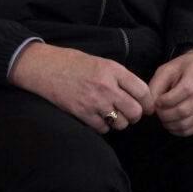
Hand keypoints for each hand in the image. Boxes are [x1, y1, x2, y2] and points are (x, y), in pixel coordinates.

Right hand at [8, 42, 152, 133]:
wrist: (44, 67)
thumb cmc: (71, 63)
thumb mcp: (100, 62)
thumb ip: (119, 77)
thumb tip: (139, 95)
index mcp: (113, 70)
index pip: (143, 91)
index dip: (148, 103)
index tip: (148, 107)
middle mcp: (106, 86)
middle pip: (135, 111)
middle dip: (135, 115)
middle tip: (129, 113)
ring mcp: (94, 101)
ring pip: (121, 123)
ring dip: (119, 122)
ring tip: (112, 115)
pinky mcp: (82, 113)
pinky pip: (103, 128)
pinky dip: (103, 126)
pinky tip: (97, 117)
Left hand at [147, 50, 192, 136]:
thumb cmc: (181, 70)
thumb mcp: (165, 70)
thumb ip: (156, 86)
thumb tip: (150, 108)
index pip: (185, 90)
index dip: (168, 99)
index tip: (158, 101)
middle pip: (186, 109)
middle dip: (166, 114)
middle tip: (157, 112)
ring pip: (189, 122)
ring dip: (171, 124)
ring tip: (162, 118)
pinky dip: (179, 130)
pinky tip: (171, 124)